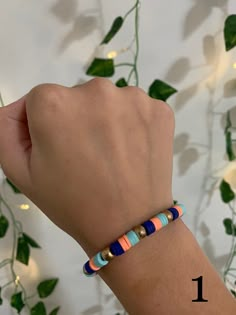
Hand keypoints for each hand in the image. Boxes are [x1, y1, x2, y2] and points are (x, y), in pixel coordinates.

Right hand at [0, 78, 173, 255]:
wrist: (128, 226)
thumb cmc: (71, 202)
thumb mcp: (21, 171)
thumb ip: (6, 129)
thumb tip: (17, 109)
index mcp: (54, 102)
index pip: (40, 100)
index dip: (45, 126)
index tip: (58, 151)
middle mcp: (95, 89)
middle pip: (76, 97)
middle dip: (75, 120)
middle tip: (86, 157)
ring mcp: (133, 97)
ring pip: (108, 102)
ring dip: (106, 121)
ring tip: (111, 156)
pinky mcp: (160, 109)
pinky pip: (136, 110)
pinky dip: (133, 125)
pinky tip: (132, 151)